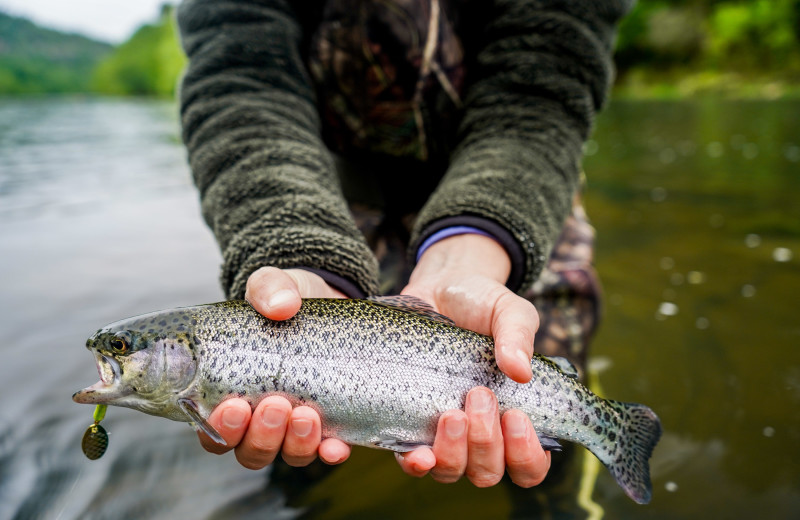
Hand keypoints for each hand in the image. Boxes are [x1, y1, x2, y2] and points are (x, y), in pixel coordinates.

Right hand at [196, 267, 351, 468]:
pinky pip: (327, 451)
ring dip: (294, 444)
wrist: (331, 300)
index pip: (213, 431)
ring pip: (287, 455)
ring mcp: (296, 426)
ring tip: (305, 415)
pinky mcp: (332, 423)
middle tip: (275, 404)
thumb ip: (269, 288)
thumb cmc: (288, 300)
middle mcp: (260, 418)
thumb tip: (281, 305)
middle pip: (250, 451)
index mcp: (231, 392)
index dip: (220, 430)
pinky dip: (330, 453)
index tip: (234, 406)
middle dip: (261, 436)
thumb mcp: (274, 285)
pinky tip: (336, 447)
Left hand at [395, 234, 550, 486]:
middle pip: (488, 472)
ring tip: (451, 413)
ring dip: (453, 452)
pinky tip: (417, 451)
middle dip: (485, 442)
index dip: (527, 455)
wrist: (440, 288)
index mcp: (515, 418)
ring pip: (451, 470)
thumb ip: (519, 337)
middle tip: (479, 395)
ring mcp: (444, 433)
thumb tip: (521, 371)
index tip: (517, 416)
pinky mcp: (408, 423)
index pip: (529, 465)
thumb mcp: (510, 312)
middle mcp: (481, 434)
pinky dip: (414, 461)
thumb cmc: (484, 305)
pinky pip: (410, 457)